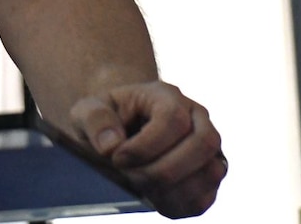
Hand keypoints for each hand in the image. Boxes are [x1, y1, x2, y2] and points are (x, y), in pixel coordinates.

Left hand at [68, 80, 225, 217]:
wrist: (117, 131)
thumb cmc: (105, 119)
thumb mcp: (87, 110)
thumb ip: (95, 120)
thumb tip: (111, 146)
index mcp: (166, 95)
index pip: (173, 119)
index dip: (146, 146)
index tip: (117, 159)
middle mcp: (197, 118)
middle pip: (203, 143)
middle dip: (164, 170)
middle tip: (131, 177)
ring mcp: (207, 147)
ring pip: (212, 171)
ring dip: (173, 189)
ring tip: (140, 188)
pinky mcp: (206, 177)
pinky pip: (206, 197)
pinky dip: (179, 204)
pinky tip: (152, 198)